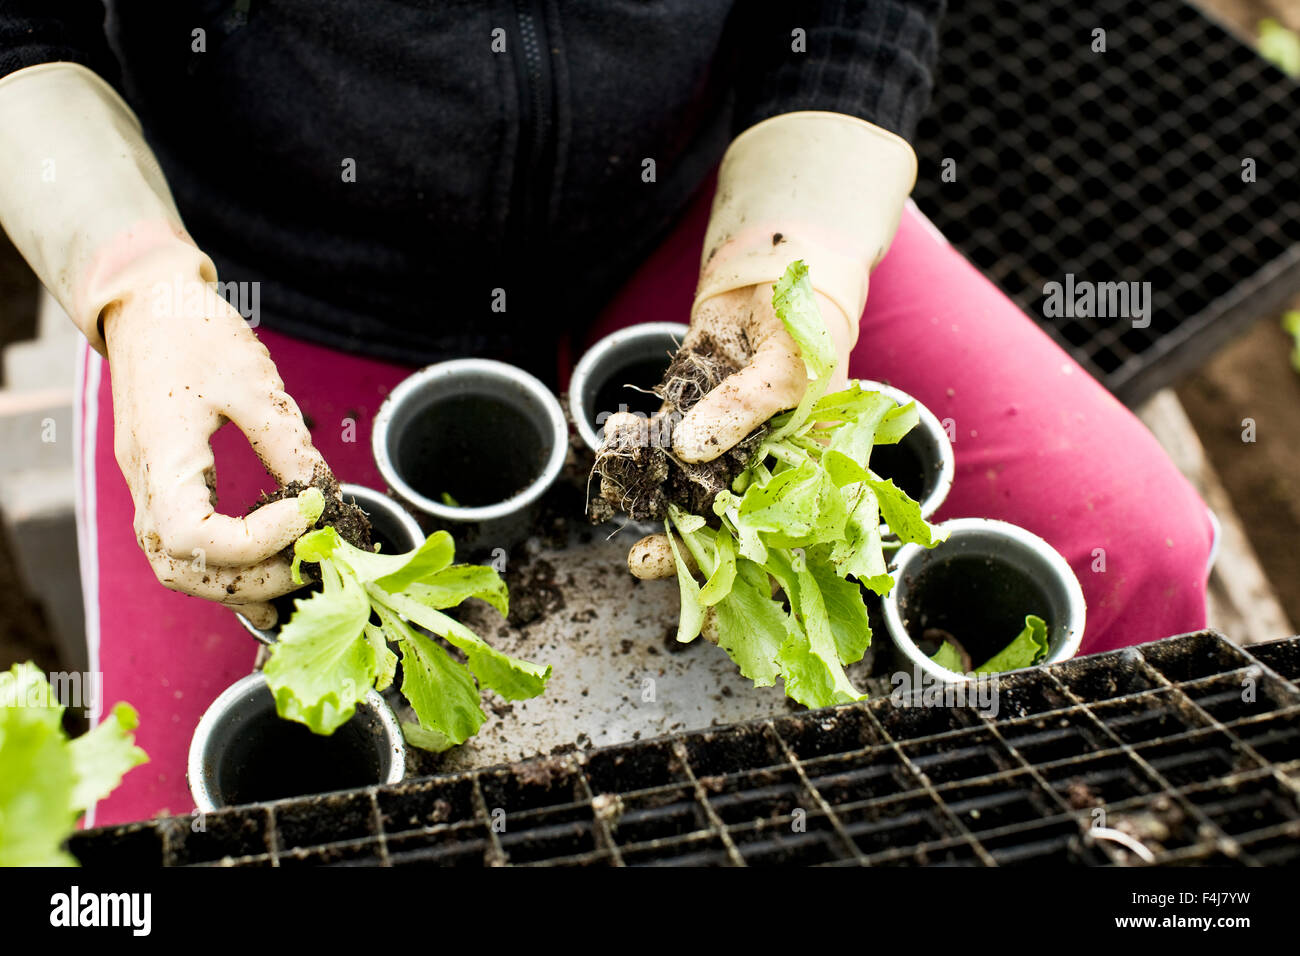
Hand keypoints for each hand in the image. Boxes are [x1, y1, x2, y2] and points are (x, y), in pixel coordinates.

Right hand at [104, 274, 328, 625]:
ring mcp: (147, 490)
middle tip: (314, 559)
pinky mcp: (161, 488)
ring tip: (296, 578)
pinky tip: (268, 586)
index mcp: (162, 457)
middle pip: (184, 569)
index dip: (258, 540)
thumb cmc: (195, 333)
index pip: (195, 536)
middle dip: (253, 577)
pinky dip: (224, 575)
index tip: (307, 510)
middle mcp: (144, 485)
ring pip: (179, 569)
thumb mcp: (255, 382)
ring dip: (237, 586)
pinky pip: (184, 551)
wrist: (146, 307)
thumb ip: (288, 444)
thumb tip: (323, 495)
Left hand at [626, 280, 852, 579]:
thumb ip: (740, 412)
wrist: (773, 269)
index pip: (790, 541)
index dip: (761, 581)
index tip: (725, 611)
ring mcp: (724, 445)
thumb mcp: (786, 371)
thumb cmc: (806, 323)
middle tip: (652, 568)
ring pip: (690, 498)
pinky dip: (639, 459)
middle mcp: (765, 468)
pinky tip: (620, 467)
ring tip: (636, 553)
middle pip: (732, 530)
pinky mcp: (690, 416)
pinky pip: (661, 447)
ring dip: (662, 520)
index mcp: (810, 471)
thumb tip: (689, 450)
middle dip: (694, 557)